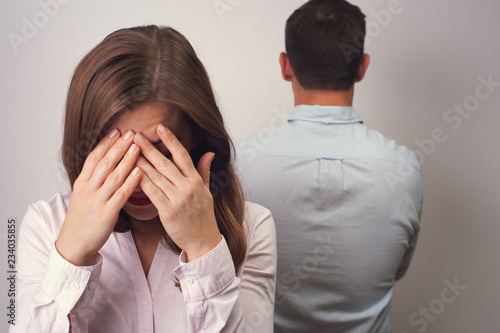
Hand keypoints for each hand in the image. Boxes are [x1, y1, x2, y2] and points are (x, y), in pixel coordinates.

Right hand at [56, 130, 141, 265]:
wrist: (74, 244)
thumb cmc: (82, 219)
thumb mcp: (83, 195)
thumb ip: (93, 180)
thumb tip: (106, 164)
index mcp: (82, 183)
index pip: (93, 158)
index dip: (105, 143)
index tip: (116, 131)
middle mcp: (88, 189)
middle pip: (104, 163)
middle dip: (118, 146)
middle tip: (130, 132)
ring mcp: (97, 200)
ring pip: (113, 176)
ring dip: (126, 160)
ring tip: (137, 146)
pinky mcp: (107, 213)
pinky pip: (121, 194)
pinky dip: (130, 182)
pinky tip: (139, 171)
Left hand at [134, 124, 220, 260]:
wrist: (204, 240)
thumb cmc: (203, 215)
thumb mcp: (207, 191)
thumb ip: (204, 171)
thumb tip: (209, 153)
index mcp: (196, 180)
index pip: (182, 156)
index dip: (171, 140)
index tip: (160, 127)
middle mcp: (187, 187)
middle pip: (166, 164)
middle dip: (149, 148)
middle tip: (136, 135)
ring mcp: (178, 199)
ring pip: (156, 177)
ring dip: (141, 163)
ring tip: (128, 151)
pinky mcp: (168, 211)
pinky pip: (152, 194)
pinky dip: (141, 183)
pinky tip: (131, 174)